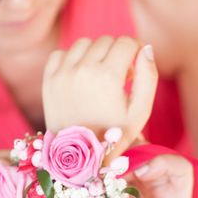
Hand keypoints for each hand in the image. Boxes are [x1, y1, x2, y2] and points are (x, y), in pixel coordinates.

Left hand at [42, 36, 157, 153]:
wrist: (78, 157)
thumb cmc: (114, 135)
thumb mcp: (141, 111)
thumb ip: (149, 76)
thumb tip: (146, 48)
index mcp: (108, 76)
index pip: (127, 42)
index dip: (136, 52)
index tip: (134, 70)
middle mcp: (83, 70)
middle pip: (107, 40)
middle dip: (117, 53)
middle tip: (119, 77)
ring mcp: (62, 73)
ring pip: (85, 43)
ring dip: (95, 54)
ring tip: (99, 76)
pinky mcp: (48, 79)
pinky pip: (61, 52)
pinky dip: (72, 59)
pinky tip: (80, 76)